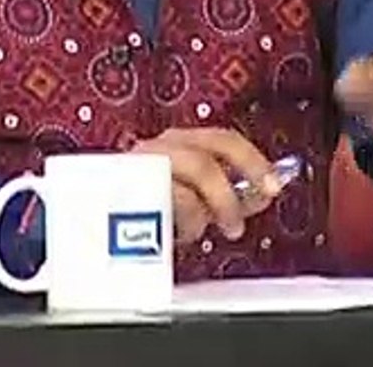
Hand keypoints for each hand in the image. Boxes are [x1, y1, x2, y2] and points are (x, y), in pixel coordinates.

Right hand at [130, 127, 282, 243]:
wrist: (99, 211)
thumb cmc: (148, 201)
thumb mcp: (194, 193)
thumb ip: (227, 190)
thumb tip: (263, 194)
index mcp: (181, 141)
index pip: (224, 140)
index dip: (252, 162)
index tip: (273, 188)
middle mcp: (159, 148)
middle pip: (203, 163)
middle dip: (225, 197)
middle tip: (234, 225)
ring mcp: (138, 168)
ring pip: (181, 191)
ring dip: (195, 217)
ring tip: (193, 232)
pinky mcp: (121, 193)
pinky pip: (156, 212)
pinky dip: (168, 226)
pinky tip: (169, 233)